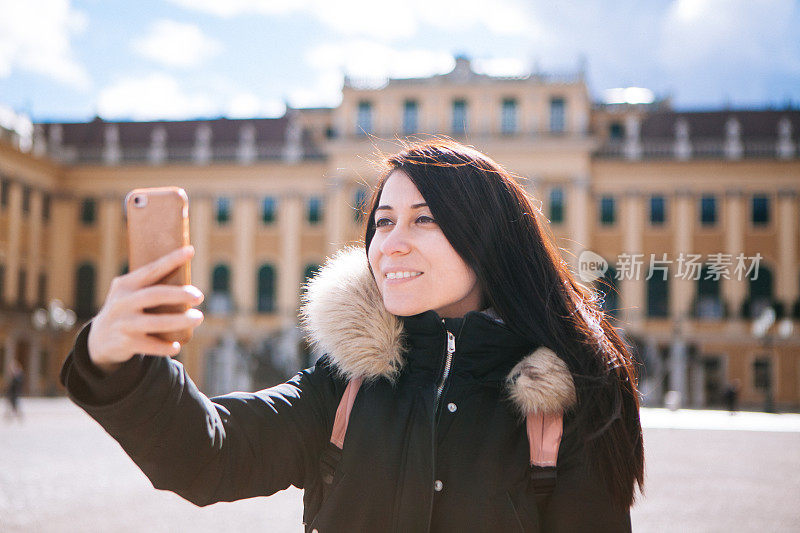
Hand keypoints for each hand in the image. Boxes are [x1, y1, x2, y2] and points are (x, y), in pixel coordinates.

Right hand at [87, 245, 204, 373]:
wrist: (98, 340)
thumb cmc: (126, 311)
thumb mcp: (128, 293)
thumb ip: (149, 285)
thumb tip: (186, 274)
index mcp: (125, 285)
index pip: (150, 270)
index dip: (171, 260)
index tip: (190, 251)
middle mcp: (122, 302)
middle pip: (154, 295)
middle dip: (179, 294)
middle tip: (199, 296)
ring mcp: (123, 324)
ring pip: (156, 322)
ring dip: (180, 321)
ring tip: (198, 317)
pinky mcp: (125, 343)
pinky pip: (151, 345)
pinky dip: (165, 346)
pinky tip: (177, 346)